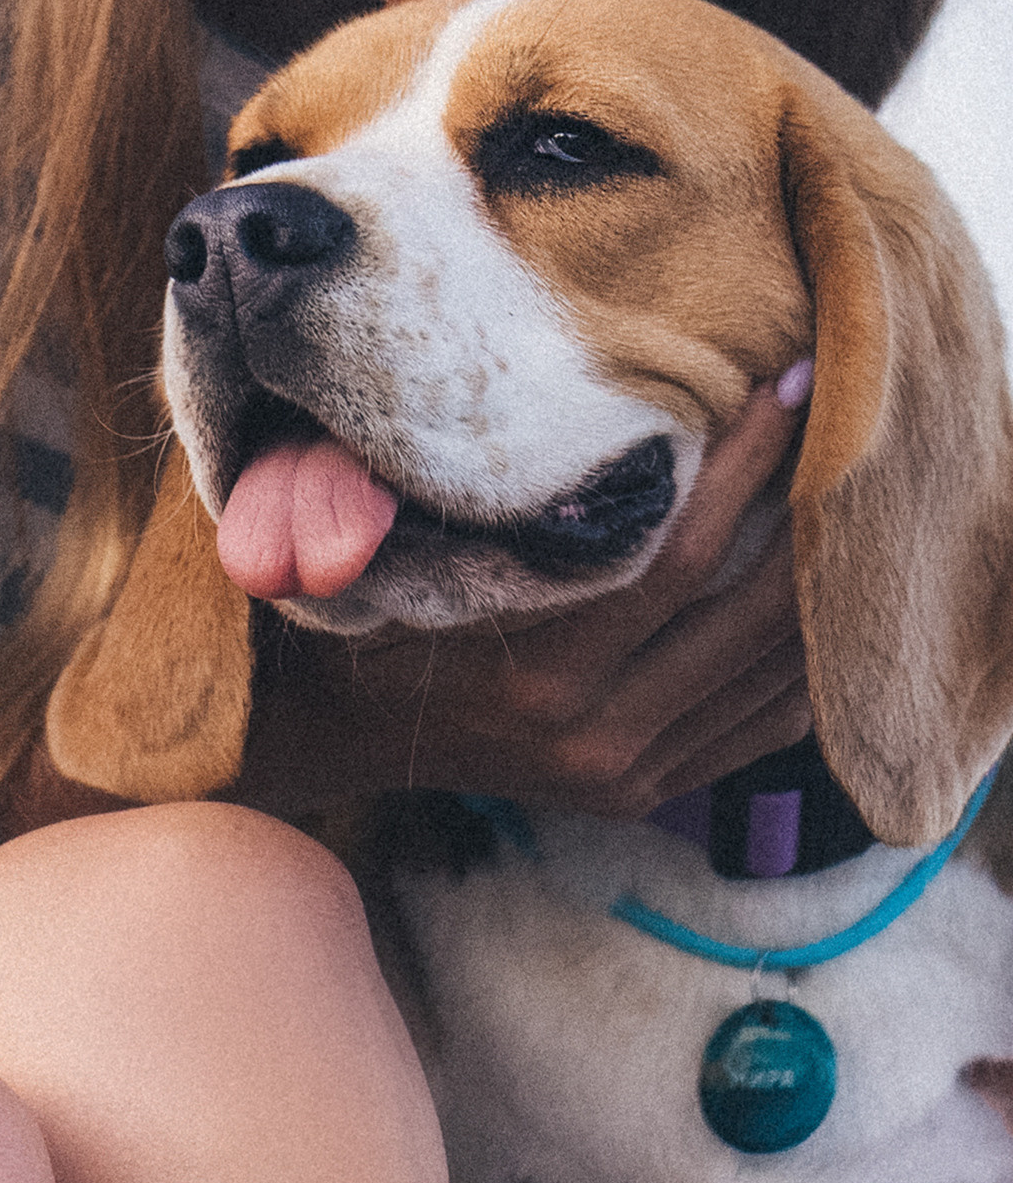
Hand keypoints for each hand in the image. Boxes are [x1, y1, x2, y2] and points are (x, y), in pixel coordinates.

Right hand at [234, 379, 812, 820]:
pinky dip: (806, 662)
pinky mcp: (647, 793)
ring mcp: (627, 776)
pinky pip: (764, 727)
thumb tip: (612, 409)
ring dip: (823, 584)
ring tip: (846, 493)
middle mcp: (594, 740)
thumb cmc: (370, 618)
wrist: (334, 736)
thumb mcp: (414, 556)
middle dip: (813, 514)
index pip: (680, 559)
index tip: (789, 389)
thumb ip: (501, 508)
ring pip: (774, 676)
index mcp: (538, 678)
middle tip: (849, 424)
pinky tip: (821, 592)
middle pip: (751, 619)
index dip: (747, 469)